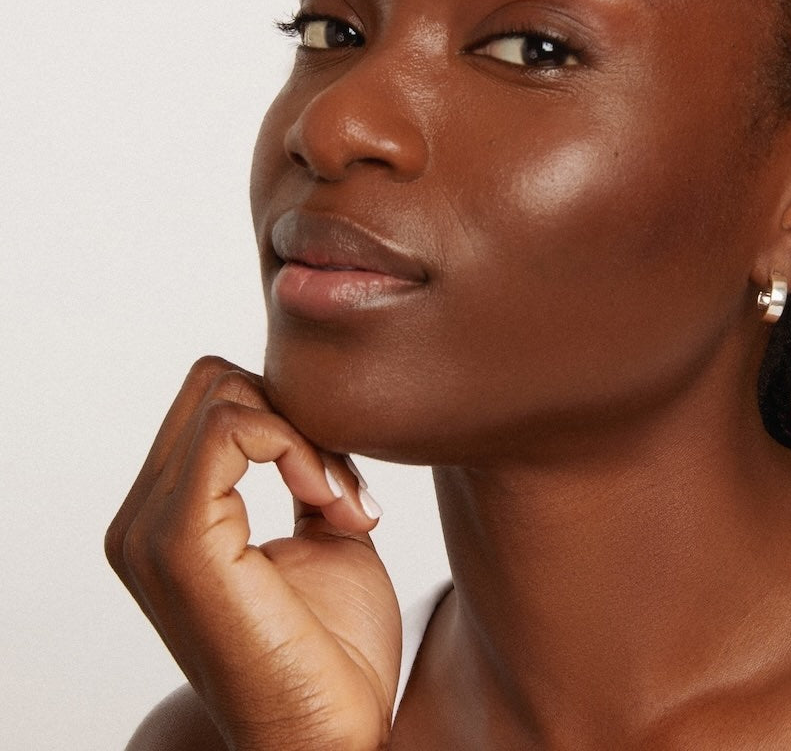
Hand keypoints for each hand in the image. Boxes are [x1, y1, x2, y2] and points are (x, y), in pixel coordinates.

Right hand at [106, 357, 400, 750]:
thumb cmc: (334, 648)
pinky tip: (332, 504)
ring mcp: (151, 531)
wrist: (332, 736)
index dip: (290, 417)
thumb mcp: (322, 535)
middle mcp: (142, 521)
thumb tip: (315, 411)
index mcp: (166, 518)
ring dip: (305, 437)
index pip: (214, 399)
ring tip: (341, 502)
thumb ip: (305, 472)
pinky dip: (297, 449)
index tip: (342, 484)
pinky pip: (232, 431)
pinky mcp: (179, 543)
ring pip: (225, 396)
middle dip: (294, 416)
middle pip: (216, 382)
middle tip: (340, 487)